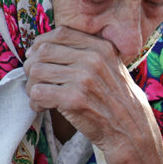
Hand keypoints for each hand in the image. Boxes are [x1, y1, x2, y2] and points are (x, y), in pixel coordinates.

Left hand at [23, 26, 157, 163]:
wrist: (131, 130)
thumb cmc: (115, 101)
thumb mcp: (110, 68)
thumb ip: (86, 53)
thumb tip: (42, 47)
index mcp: (101, 48)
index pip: (61, 33)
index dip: (42, 44)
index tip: (37, 57)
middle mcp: (93, 59)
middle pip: (44, 51)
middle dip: (33, 67)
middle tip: (36, 81)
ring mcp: (84, 78)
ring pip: (37, 71)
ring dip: (32, 86)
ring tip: (41, 97)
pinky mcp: (74, 99)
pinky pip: (38, 93)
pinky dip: (35, 103)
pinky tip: (43, 108)